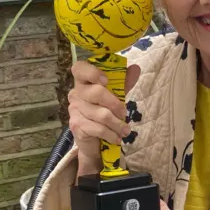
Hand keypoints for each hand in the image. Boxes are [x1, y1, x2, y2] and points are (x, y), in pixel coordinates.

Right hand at [68, 60, 140, 177]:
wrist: (94, 140)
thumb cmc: (103, 113)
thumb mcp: (115, 96)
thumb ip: (123, 83)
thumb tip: (136, 68)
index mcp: (83, 82)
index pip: (79, 68)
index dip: (92, 72)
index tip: (106, 80)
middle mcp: (76, 94)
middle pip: (96, 93)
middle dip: (115, 104)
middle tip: (124, 114)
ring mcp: (74, 110)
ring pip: (101, 114)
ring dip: (117, 124)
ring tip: (125, 131)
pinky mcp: (76, 125)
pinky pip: (98, 129)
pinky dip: (111, 134)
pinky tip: (117, 138)